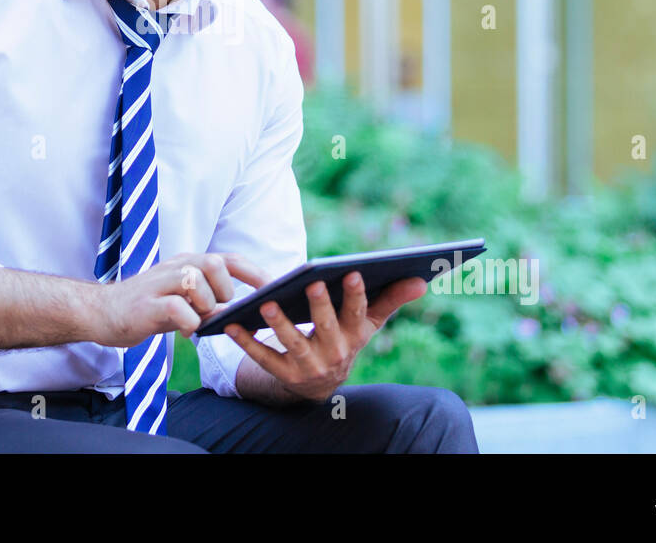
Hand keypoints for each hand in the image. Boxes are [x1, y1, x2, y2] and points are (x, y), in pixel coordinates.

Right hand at [94, 252, 269, 347]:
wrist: (103, 313)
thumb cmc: (149, 309)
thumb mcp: (185, 304)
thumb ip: (212, 305)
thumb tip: (244, 314)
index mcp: (188, 264)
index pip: (228, 259)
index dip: (254, 272)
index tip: (275, 288)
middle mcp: (176, 267)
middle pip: (214, 263)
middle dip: (225, 289)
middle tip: (217, 308)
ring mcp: (160, 283)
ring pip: (196, 281)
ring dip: (205, 306)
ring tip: (197, 321)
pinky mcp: (147, 304)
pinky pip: (177, 308)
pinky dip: (188, 322)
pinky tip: (185, 331)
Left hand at [225, 272, 426, 401]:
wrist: (319, 383)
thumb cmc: (345, 338)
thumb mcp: (367, 323)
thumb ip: (392, 299)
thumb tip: (423, 278)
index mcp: (355, 336)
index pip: (358, 314)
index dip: (356, 295)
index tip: (354, 272)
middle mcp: (334, 354)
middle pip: (326, 328)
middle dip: (320, 306)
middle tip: (313, 282)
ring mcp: (307, 366)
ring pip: (293, 344)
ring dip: (279, 324)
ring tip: (267, 302)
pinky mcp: (282, 373)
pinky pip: (263, 357)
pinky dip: (247, 341)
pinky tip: (233, 323)